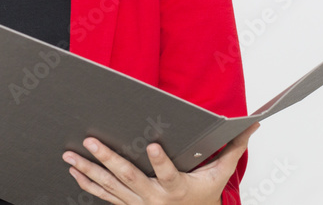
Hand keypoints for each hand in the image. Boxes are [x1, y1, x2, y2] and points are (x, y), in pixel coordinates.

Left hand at [61, 122, 259, 203]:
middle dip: (108, 159)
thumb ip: (231, 151)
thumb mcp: (219, 176)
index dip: (160, 161)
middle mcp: (154, 199)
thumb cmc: (204, 196)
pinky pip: (104, 196)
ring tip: (70, 155)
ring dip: (89, 170)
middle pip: (128, 177)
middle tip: (91, 142)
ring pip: (110, 186)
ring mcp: (137, 204)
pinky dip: (88, 185)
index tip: (151, 145)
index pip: (169, 174)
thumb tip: (252, 126)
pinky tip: (74, 172)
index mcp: (177, 189)